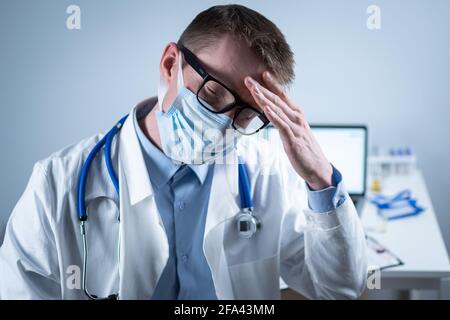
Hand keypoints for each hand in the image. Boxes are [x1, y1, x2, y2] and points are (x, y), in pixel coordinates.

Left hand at [244, 72, 332, 189]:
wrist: (318, 168)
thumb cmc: (304, 150)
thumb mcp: (293, 131)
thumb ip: (284, 121)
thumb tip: (272, 113)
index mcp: (296, 114)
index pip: (283, 95)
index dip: (272, 84)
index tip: (262, 74)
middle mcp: (296, 117)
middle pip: (277, 99)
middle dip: (261, 88)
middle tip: (247, 79)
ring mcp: (295, 128)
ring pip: (277, 110)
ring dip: (264, 99)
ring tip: (253, 89)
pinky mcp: (293, 139)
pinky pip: (282, 125)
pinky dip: (274, 116)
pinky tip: (266, 108)